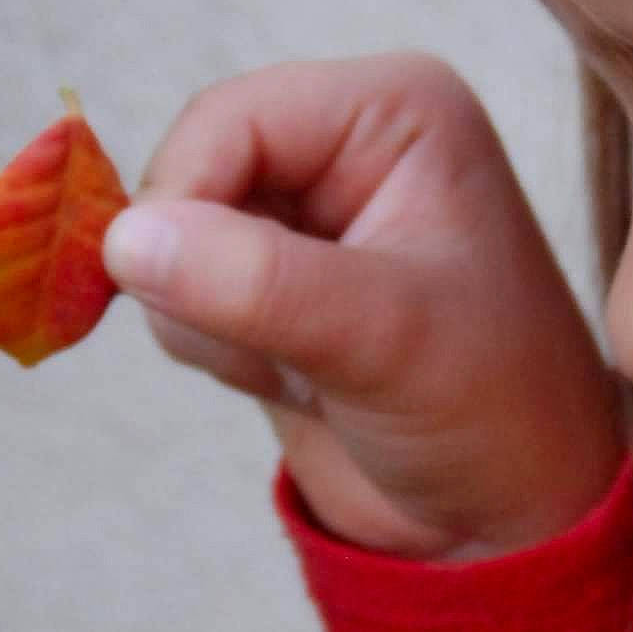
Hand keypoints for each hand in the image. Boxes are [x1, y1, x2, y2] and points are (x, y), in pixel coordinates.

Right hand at [103, 53, 623, 560]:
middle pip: (190, 168)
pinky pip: (180, 292)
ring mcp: (306, 212)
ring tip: (309, 368)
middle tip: (273, 347)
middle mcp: (347, 143)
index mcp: (394, 112)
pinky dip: (215, 347)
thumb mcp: (385, 340)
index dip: (183, 196)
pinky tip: (296, 381)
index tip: (171, 288)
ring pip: (171, 236)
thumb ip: (258, 283)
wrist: (508, 520)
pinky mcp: (272, 280)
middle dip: (201, 268)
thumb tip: (124, 239)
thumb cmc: (493, 411)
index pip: (231, 117)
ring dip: (210, 320)